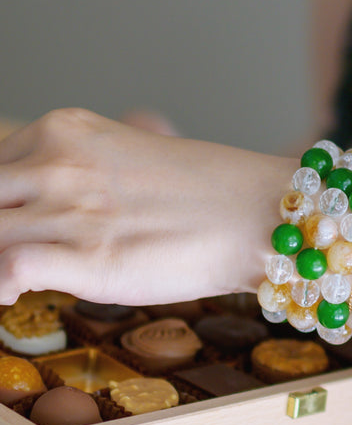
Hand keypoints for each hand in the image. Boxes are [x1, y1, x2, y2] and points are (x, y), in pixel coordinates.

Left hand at [0, 108, 288, 306]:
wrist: (253, 210)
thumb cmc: (198, 191)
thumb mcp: (118, 158)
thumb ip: (68, 173)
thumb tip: (33, 211)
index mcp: (63, 130)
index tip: (11, 224)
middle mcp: (57, 162)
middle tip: (15, 249)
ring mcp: (69, 208)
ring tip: (14, 279)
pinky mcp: (85, 257)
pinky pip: (4, 268)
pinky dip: (0, 285)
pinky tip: (16, 294)